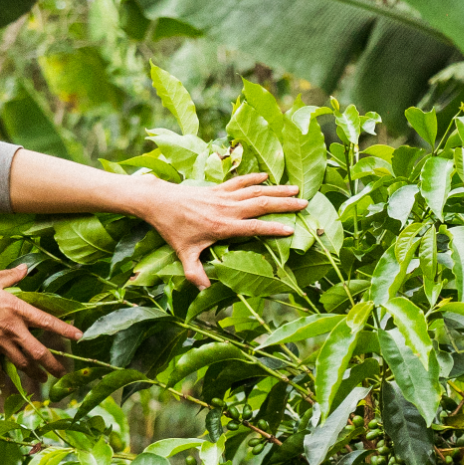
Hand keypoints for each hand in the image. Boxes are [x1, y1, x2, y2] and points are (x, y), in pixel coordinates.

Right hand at [0, 266, 81, 389]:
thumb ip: (11, 276)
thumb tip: (26, 268)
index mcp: (16, 309)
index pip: (46, 321)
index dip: (65, 329)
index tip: (79, 336)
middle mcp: (12, 329)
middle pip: (38, 351)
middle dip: (53, 364)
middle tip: (63, 373)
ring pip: (22, 364)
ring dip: (35, 374)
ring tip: (44, 380)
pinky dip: (5, 382)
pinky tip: (11, 390)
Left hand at [138, 173, 307, 288]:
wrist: (159, 202)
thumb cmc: (172, 229)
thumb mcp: (183, 253)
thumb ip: (195, 272)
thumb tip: (204, 289)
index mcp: (223, 227)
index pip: (254, 227)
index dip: (273, 228)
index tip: (292, 229)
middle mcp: (227, 209)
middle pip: (261, 204)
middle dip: (284, 204)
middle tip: (304, 203)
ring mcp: (223, 196)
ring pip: (255, 190)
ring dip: (276, 189)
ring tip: (295, 188)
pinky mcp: (218, 188)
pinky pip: (240, 181)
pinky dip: (254, 177)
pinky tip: (267, 175)